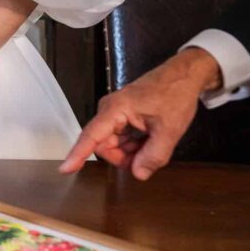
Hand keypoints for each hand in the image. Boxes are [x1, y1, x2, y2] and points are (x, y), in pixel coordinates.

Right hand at [59, 48, 217, 179]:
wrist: (184, 76)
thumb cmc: (175, 97)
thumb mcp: (170, 129)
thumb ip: (154, 155)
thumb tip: (138, 175)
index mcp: (115, 110)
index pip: (91, 136)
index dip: (78, 154)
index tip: (65, 170)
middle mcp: (109, 112)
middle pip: (104, 145)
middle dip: (123, 157)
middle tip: (150, 156)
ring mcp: (115, 114)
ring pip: (114, 144)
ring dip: (131, 151)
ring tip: (154, 142)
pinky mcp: (122, 116)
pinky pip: (121, 138)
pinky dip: (135, 145)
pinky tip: (150, 139)